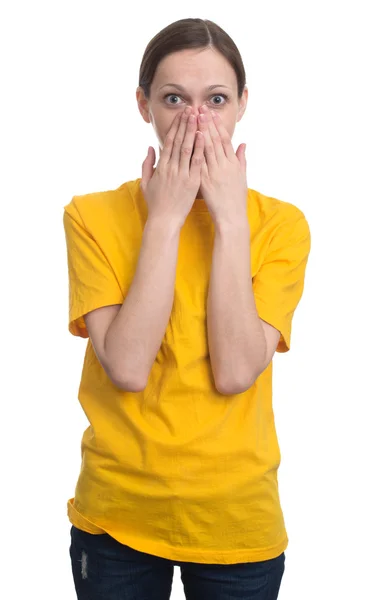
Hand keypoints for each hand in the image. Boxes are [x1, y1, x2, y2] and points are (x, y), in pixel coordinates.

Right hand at [141, 107, 204, 228]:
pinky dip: (199, 149)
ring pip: (187, 148)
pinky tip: (203, 136)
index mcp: (161, 167)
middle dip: (185, 123)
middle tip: (191, 108)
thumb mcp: (146, 183)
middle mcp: (171, 168)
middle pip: (179, 141)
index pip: (169, 142)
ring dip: (193, 131)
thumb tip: (150, 148)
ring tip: (198, 116)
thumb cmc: (156, 203)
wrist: (164, 221)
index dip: (175, 127)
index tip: (180, 114)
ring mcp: (182, 175)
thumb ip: (147, 164)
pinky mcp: (192, 183)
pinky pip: (196, 163)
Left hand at [197, 105, 247, 224]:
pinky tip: (193, 137)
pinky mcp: (206, 181)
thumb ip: (241, 159)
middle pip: (216, 140)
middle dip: (208, 123)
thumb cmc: (236, 199)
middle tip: (200, 108)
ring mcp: (215, 172)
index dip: (218, 125)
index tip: (211, 113)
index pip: (225, 140)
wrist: (232, 218)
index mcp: (233, 164)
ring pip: (208, 147)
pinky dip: (198, 148)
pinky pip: (200, 162)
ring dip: (201, 130)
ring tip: (195, 116)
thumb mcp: (242, 177)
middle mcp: (225, 165)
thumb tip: (243, 144)